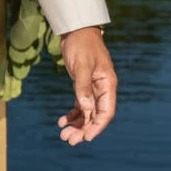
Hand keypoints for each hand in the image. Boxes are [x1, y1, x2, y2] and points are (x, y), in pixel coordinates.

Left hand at [57, 26, 116, 144]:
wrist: (76, 30)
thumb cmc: (82, 45)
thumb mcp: (81, 65)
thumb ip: (83, 87)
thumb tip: (86, 108)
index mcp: (108, 85)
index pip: (106, 112)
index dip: (97, 126)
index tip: (86, 138)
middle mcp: (102, 89)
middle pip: (95, 115)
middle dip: (83, 129)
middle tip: (68, 140)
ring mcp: (93, 88)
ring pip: (87, 112)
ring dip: (77, 124)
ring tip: (64, 135)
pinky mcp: (83, 85)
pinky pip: (80, 104)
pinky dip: (72, 113)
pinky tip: (62, 120)